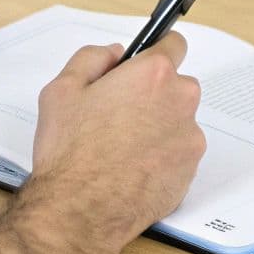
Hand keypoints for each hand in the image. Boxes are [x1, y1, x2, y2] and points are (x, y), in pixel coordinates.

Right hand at [29, 33, 206, 253]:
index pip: (174, 44)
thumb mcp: (62, 89)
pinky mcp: (190, 170)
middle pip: (175, 86)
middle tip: (119, 113)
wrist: (82, 209)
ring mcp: (189, 138)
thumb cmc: (71, 152)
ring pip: (177, 121)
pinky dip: (162, 156)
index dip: (155, 53)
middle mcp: (180, 101)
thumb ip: (92, 58)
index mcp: (153, 74)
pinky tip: (132, 167)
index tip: (144, 65)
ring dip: (158, 127)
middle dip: (152, 94)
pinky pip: (179, 153)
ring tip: (122, 147)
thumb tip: (114, 54)